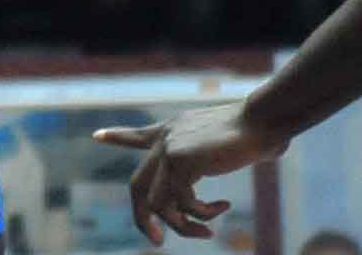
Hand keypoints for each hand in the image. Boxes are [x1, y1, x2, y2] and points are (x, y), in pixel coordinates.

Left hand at [94, 101, 276, 242]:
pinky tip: (222, 208)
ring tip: (207, 233)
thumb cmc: (258, 131)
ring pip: (160, 203)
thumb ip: (213, 159)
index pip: (139, 135)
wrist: (264, 119)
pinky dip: (203, 215)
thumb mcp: (225, 142)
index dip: (118, 137)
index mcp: (174, 132)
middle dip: (143, 219)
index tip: (97, 137)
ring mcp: (171, 150)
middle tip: (156, 242)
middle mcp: (166, 140)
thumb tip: (232, 168)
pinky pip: (184, 204)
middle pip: (138, 186)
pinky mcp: (182, 161)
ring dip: (184, 227)